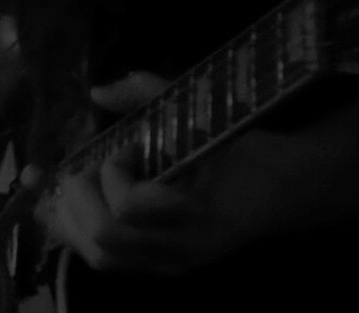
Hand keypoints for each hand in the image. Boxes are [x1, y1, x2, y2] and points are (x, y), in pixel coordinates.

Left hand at [45, 72, 249, 275]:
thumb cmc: (244, 151)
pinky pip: (109, 262)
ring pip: (101, 257)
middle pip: (106, 236)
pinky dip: (79, 233)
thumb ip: (151, 94)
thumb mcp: (207, 115)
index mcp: (200, 209)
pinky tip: (73, 205)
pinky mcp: (162, 268)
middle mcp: (184, 246)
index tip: (128, 145)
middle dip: (80, 195)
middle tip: (90, 166)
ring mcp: (173, 263)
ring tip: (77, 184)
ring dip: (72, 217)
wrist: (286, 192)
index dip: (113, 170)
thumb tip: (97, 91)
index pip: (131, 205)